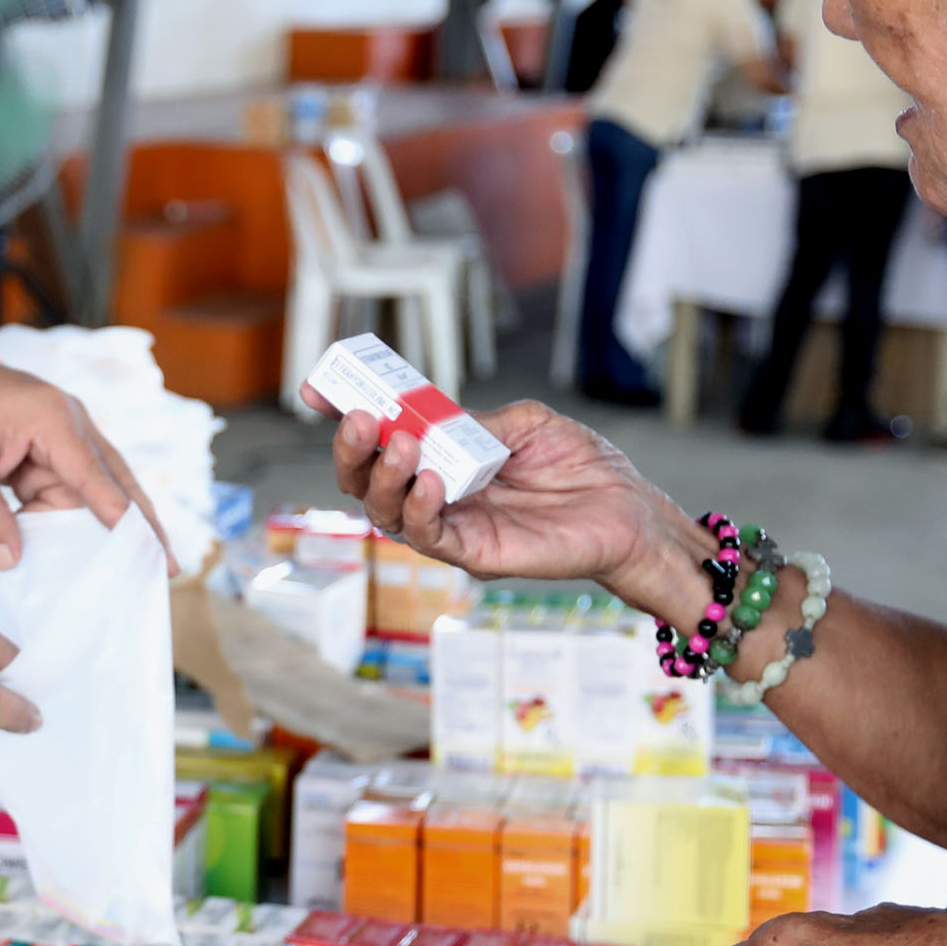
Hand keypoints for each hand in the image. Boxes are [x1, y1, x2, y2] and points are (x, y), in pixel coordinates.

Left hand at [0, 347, 157, 569]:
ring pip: (95, 490)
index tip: (146, 549)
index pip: (94, 474)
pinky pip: (71, 490)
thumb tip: (11, 562)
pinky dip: (74, 519)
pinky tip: (83, 551)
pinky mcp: (53, 450)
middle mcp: (71, 425)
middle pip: (115, 482)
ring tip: (141, 569)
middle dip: (142, 525)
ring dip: (107, 528)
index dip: (120, 515)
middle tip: (170, 567)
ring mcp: (65, 437)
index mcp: (53, 419)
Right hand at [330, 396, 710, 619]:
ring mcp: (453, 527)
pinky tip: (432, 481)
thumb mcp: (524, 425)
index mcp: (445, 458)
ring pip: (387, 512)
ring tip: (400, 445)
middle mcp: (438, 495)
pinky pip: (430, 538)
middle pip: (367, 480)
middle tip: (358, 416)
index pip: (382, 441)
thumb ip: (473, 423)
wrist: (628, 511)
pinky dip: (421, 509)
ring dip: (382, 477)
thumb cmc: (582, 467)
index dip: (345, 417)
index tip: (318, 390)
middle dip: (351, 449)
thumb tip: (426, 417)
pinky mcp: (474, 555)